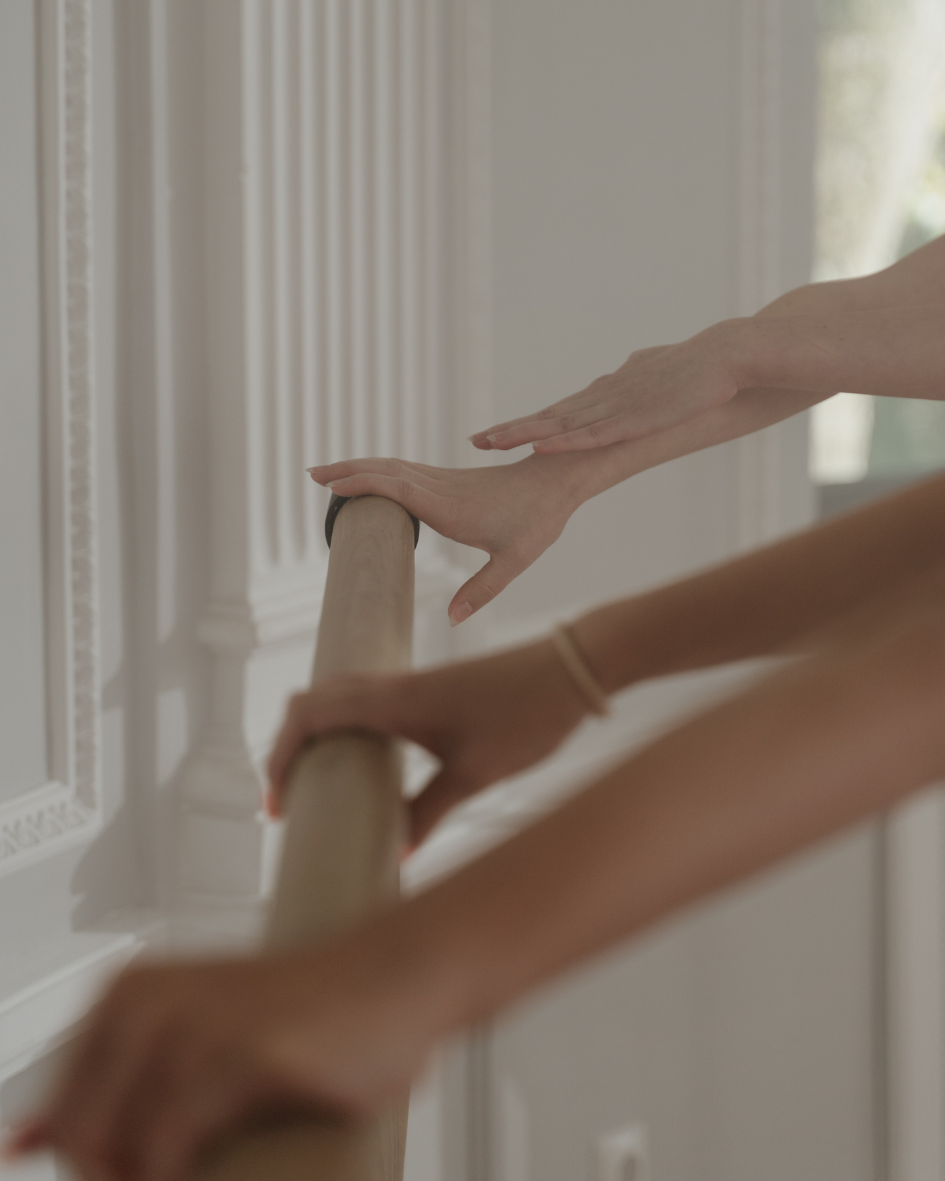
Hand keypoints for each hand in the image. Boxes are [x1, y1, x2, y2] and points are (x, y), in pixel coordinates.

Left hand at [3, 939, 431, 1180]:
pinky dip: (170, 1177)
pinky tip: (203, 1174)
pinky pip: (166, 1147)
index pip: (63, 1113)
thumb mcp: (194, 1028)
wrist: (395, 975)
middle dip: (112, 1175)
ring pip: (116, 1148)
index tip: (129, 1170)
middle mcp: (148, 1001)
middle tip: (169, 1172)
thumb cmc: (308, 1012)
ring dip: (146, 1177)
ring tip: (201, 1170)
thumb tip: (27, 1139)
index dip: (91, 1159)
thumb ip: (113, 1075)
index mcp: (127, 992)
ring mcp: (195, 1025)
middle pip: (82, 1139)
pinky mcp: (242, 1054)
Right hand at [268, 640, 588, 846]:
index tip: (279, 805)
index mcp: (395, 700)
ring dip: (318, 735)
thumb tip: (397, 851)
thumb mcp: (477, 775)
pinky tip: (368, 763)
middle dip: (290, 748)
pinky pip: (369, 700)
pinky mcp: (431, 687)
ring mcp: (413, 682)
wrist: (574, 667)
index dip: (279, 757)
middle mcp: (395, 684)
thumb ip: (430, 812)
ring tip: (320, 784)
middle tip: (292, 798)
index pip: (308, 714)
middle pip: (312, 701)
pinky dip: (348, 727)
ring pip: (339, 697)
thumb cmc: (529, 715)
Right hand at [307, 455, 583, 623]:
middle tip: (312, 473)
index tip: (332, 485)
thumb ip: (482, 589)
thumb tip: (452, 618)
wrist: (557, 482)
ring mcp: (446, 481)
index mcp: (452, 507)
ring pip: (394, 467)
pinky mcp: (451, 480)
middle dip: (348, 470)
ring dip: (360, 466)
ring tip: (328, 473)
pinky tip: (368, 478)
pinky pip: (406, 471)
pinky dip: (380, 471)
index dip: (363, 483)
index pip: (398, 487)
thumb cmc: (538, 521)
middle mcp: (443, 488)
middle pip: (387, 471)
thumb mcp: (514, 561)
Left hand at [470, 322, 743, 453]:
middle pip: (547, 415)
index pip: (558, 411)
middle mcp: (603, 397)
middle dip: (511, 429)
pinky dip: (563, 441)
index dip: (526, 422)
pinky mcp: (634, 419)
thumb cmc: (696, 365)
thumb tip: (621, 375)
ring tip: (491, 442)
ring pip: (560, 424)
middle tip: (476, 439)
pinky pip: (591, 434)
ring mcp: (616, 407)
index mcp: (608, 392)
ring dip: (524, 433)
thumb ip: (634, 382)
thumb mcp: (654, 376)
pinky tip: (539, 446)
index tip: (495, 431)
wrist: (724, 355)